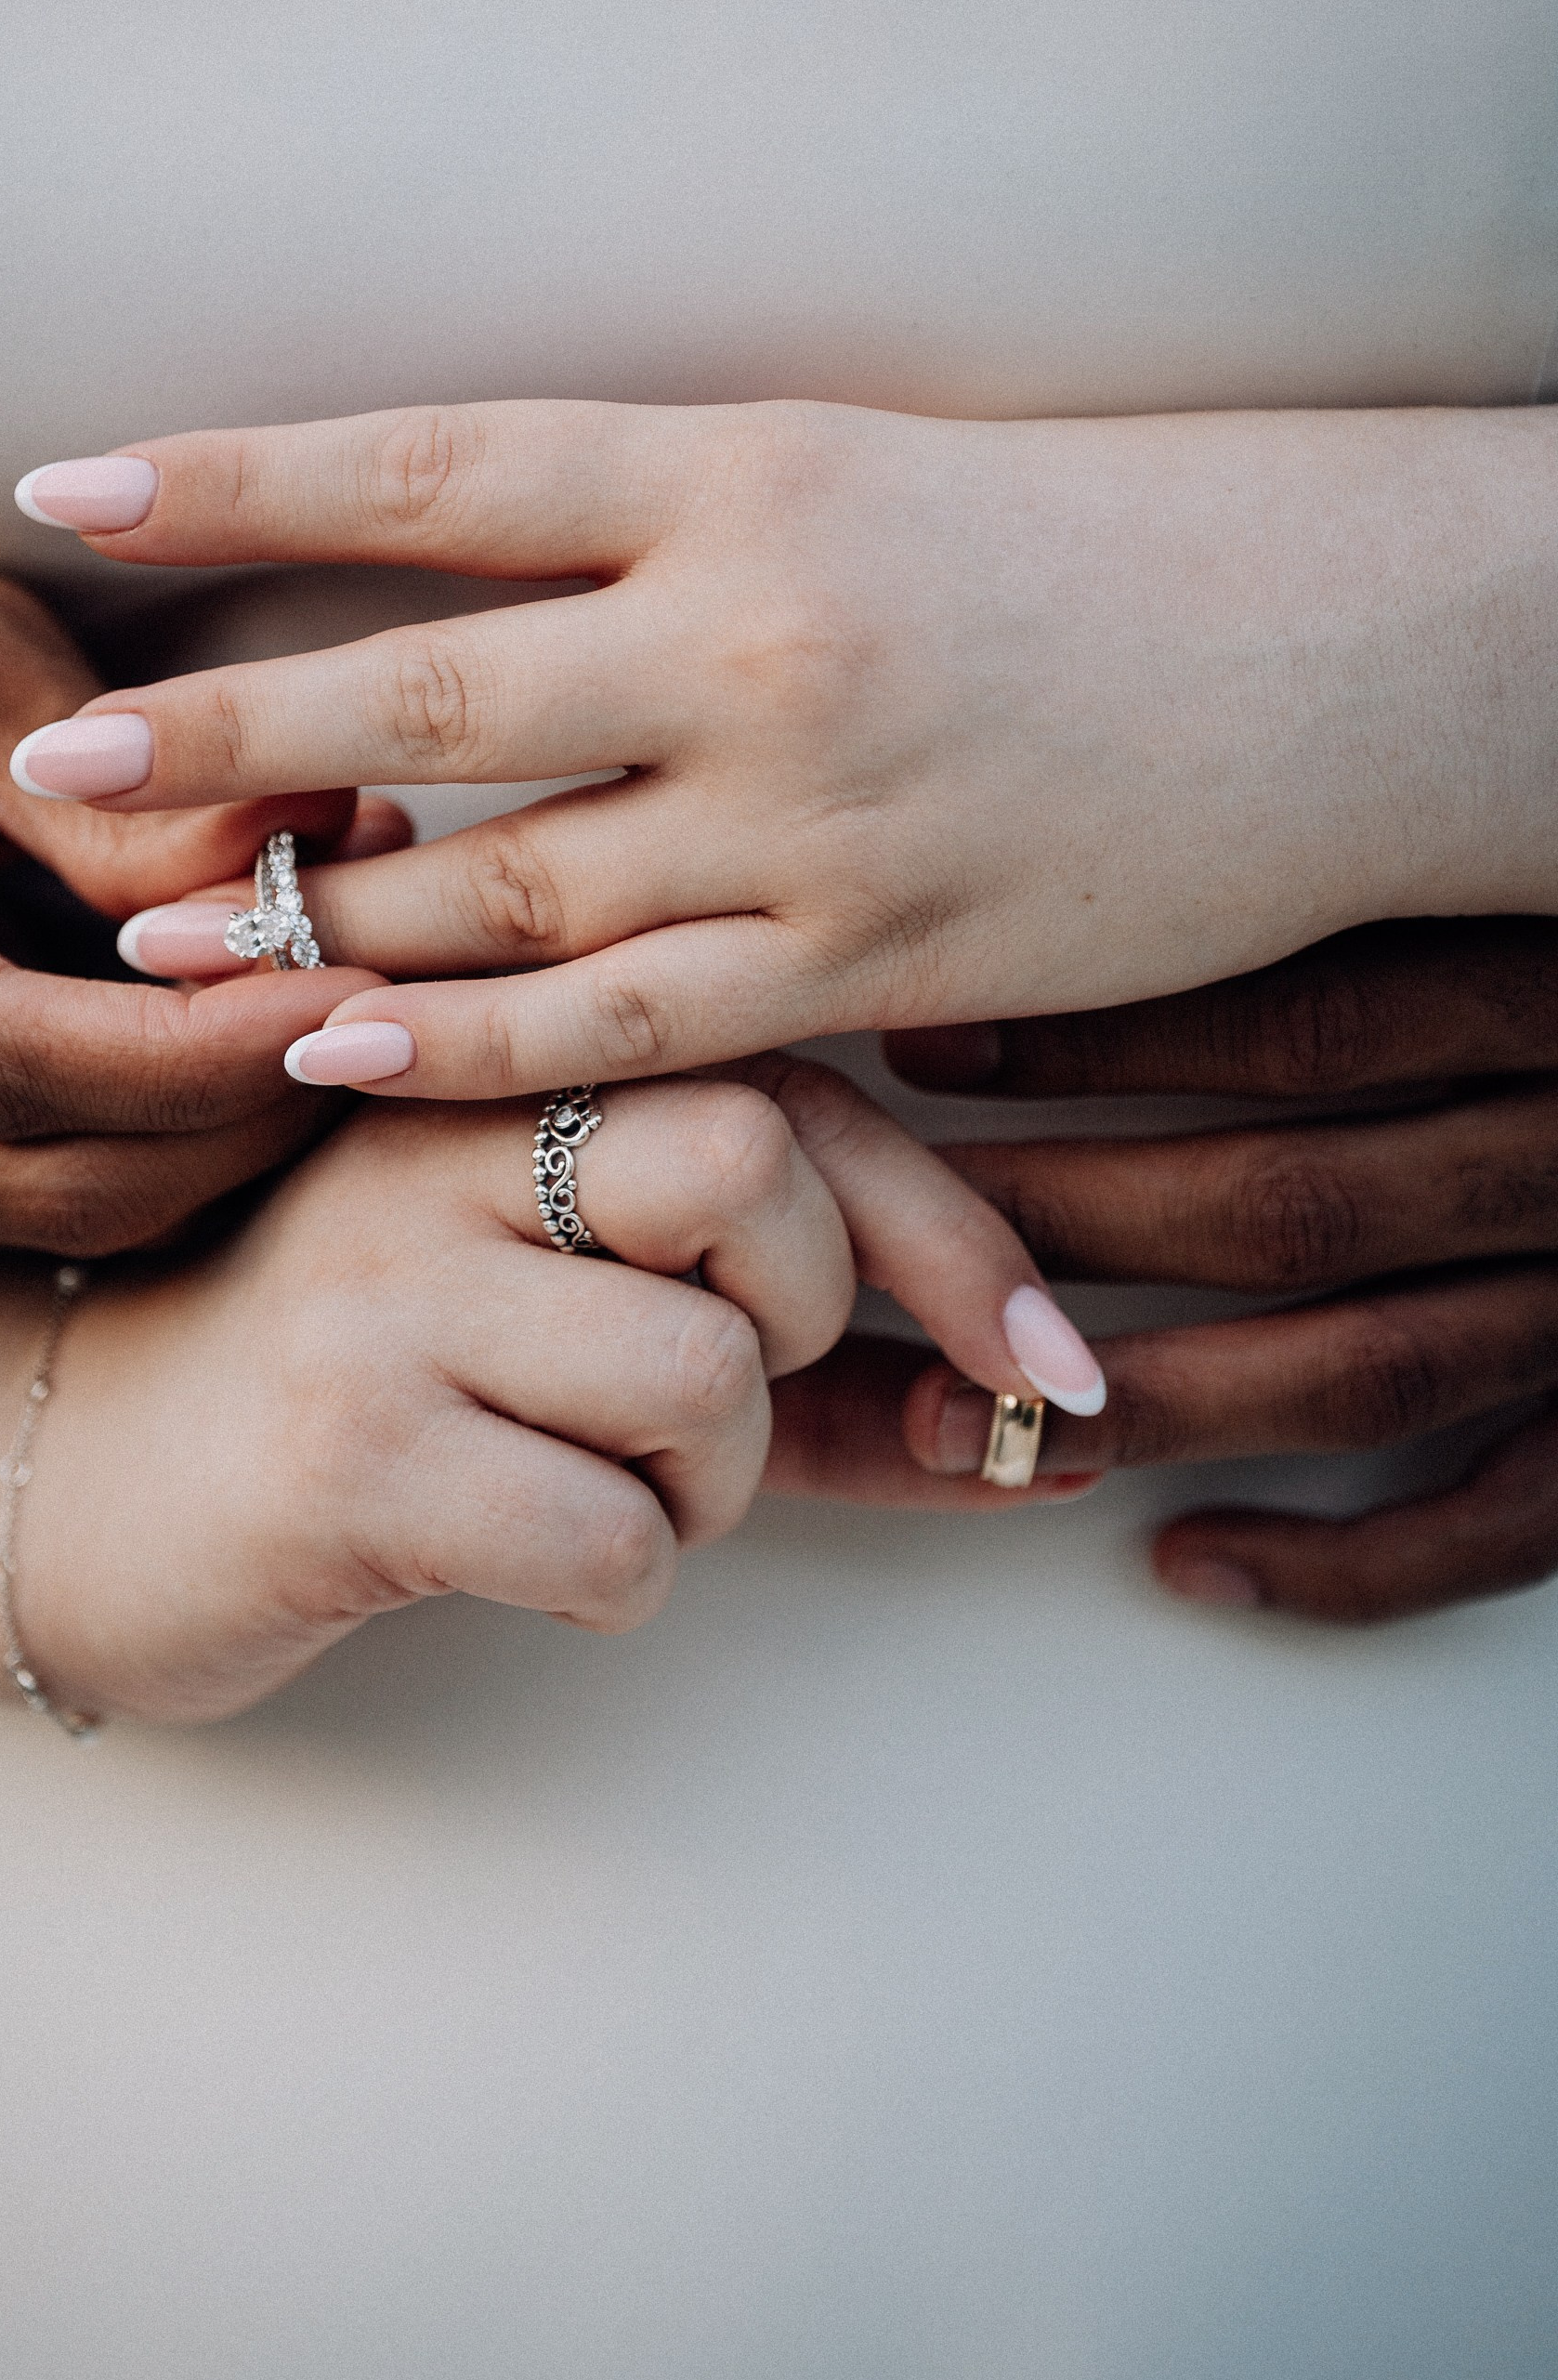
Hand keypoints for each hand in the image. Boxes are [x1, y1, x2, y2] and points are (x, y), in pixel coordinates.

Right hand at [0, 551, 399, 1253]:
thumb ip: (114, 786)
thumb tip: (319, 852)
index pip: (18, 1066)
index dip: (215, 1047)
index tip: (363, 978)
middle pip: (66, 1181)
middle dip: (256, 1098)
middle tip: (389, 973)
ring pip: (68, 1213)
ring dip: (227, 1119)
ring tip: (333, 965)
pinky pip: (34, 1200)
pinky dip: (160, 1128)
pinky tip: (238, 1017)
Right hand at [0, 1064, 1096, 1724]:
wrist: (86, 1479)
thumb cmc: (379, 1387)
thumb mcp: (572, 1317)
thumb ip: (787, 1344)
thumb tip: (1039, 1428)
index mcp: (494, 1057)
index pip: (784, 1088)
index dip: (949, 1234)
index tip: (1049, 1365)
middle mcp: (427, 1129)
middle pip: (749, 1168)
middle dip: (800, 1322)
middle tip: (713, 1392)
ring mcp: (381, 1285)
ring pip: (704, 1379)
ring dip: (705, 1485)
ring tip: (596, 1484)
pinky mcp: (345, 1452)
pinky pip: (612, 1539)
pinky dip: (619, 1581)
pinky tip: (520, 1556)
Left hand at [7, 398, 1557, 1095]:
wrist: (1338, 654)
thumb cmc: (1093, 546)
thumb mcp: (863, 475)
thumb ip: (664, 533)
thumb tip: (462, 593)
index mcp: (749, 468)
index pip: (435, 468)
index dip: (235, 480)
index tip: (65, 486)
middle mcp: (759, 637)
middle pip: (429, 701)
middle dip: (221, 738)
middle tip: (59, 764)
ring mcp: (815, 815)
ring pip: (506, 891)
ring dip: (313, 924)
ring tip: (154, 942)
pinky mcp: (877, 961)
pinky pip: (630, 1028)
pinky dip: (468, 1051)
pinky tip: (337, 1059)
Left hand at [886, 918, 1557, 1622]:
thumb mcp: (1517, 863)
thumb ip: (1373, 853)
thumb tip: (1121, 813)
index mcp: (1557, 987)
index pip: (1304, 1015)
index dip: (1101, 1035)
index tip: (927, 1038)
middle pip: (1295, 1196)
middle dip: (1071, 1225)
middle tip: (889, 1235)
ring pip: (1364, 1365)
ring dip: (1153, 1401)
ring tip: (959, 1417)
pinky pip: (1496, 1523)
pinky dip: (1341, 1567)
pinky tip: (1185, 1563)